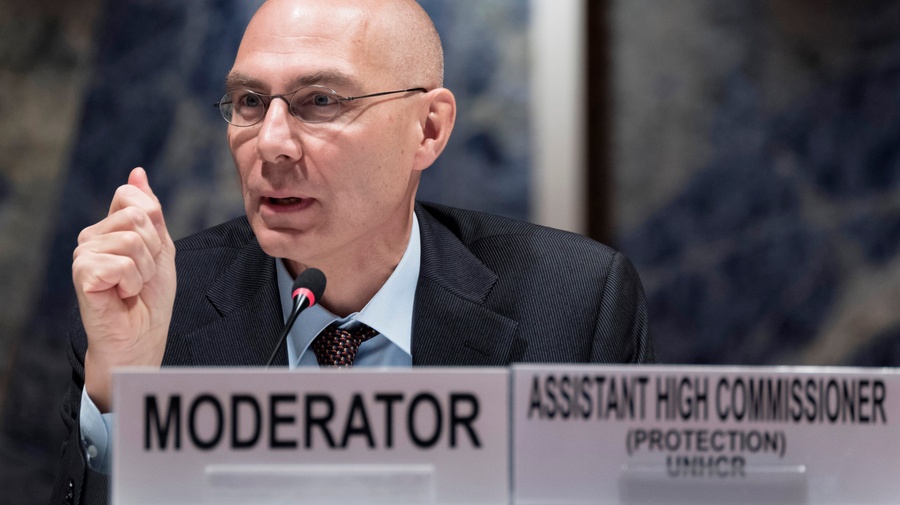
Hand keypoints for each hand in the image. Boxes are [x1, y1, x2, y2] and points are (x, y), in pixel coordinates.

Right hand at [72, 167, 175, 412]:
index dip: (155, 227)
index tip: (151, 255)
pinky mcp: (82, 272)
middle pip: (137, 217)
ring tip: (133, 286)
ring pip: (133, 239)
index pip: (134, 198)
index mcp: (110, 227)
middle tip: (143, 276)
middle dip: (153, 250)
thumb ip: (150, 211)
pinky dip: (133, 281)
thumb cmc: (150, 298)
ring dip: (145, 268)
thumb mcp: (160, 248)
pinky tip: (122, 295)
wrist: (142, 336)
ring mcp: (84, 254)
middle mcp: (92, 236)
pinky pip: (123, 262)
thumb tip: (137, 173)